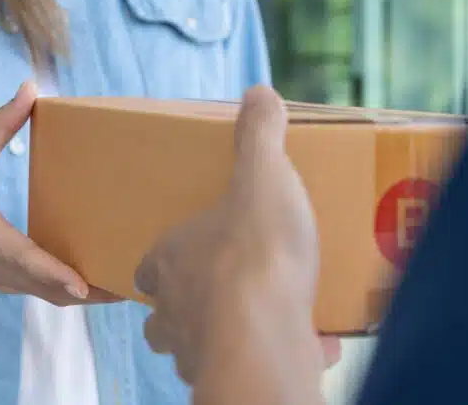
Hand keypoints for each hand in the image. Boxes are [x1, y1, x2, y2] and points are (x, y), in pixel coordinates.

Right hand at [0, 81, 115, 305]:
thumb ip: (1, 122)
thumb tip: (30, 87)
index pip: (27, 261)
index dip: (56, 274)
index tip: (85, 285)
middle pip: (49, 289)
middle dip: (90, 291)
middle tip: (131, 286)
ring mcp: (2, 279)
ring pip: (49, 296)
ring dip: (84, 294)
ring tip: (123, 285)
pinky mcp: (5, 280)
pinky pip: (42, 290)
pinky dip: (69, 289)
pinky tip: (95, 278)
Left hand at [134, 86, 338, 383]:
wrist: (266, 334)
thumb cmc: (253, 251)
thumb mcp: (262, 176)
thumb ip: (259, 136)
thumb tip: (258, 92)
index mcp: (170, 261)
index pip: (150, 264)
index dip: (166, 259)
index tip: (191, 250)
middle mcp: (175, 311)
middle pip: (165, 316)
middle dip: (189, 307)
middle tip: (227, 288)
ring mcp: (200, 352)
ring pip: (199, 349)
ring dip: (228, 334)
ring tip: (270, 316)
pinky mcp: (237, 377)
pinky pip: (254, 364)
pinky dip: (281, 351)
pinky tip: (317, 340)